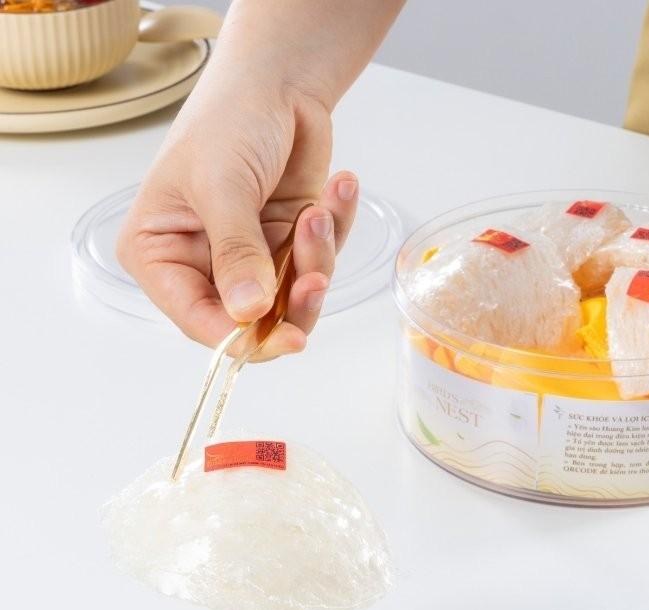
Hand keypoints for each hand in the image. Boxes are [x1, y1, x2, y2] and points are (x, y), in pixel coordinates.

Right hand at [117, 77, 357, 361]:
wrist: (276, 81)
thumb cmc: (228, 120)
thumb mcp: (222, 186)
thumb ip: (235, 252)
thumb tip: (248, 312)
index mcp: (162, 254)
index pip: (198, 319)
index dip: (240, 338)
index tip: (285, 338)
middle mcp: (204, 264)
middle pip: (251, 321)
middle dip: (292, 301)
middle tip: (315, 278)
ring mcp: (251, 257)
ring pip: (293, 297)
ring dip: (316, 257)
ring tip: (319, 210)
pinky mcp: (289, 245)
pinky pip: (320, 262)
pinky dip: (333, 231)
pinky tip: (337, 189)